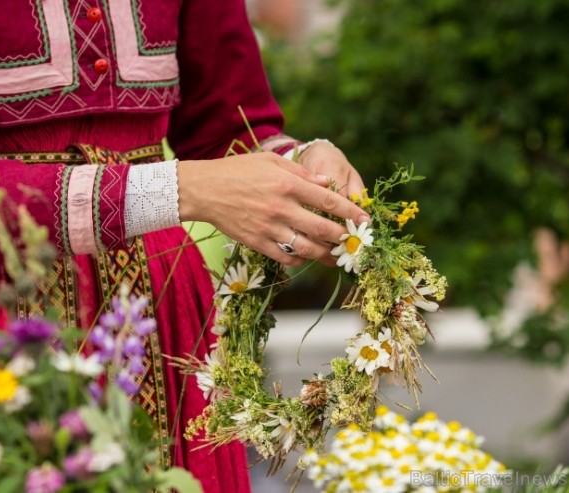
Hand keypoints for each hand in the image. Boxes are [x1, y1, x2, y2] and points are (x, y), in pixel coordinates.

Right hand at [177, 152, 370, 265]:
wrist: (204, 190)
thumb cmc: (237, 171)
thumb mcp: (270, 161)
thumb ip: (302, 172)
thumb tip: (327, 182)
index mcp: (288, 184)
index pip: (328, 200)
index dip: (351, 212)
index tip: (365, 219)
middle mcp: (281, 208)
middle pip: (323, 228)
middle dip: (343, 237)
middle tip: (353, 241)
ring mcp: (269, 228)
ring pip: (307, 248)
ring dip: (325, 255)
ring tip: (335, 257)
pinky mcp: (257, 242)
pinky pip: (285, 257)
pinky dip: (298, 260)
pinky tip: (304, 258)